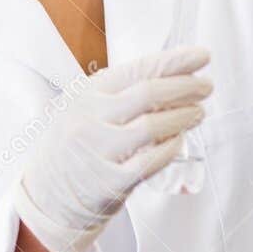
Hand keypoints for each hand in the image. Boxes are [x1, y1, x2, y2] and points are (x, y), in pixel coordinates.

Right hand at [13, 45, 209, 251]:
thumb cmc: (72, 146)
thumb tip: (170, 74)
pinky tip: (178, 140)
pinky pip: (151, 161)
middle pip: (149, 93)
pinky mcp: (110, 182)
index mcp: (84, 95)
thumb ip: (117, 93)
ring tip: (199, 113)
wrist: (46, 196)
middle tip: (206, 86)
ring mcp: (98, 151)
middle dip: (186, 86)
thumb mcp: (82, 109)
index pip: (137, 70)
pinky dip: (170, 148)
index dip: (174, 61)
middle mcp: (89, 119)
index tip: (201, 56)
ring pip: (153, 126)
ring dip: (184, 116)